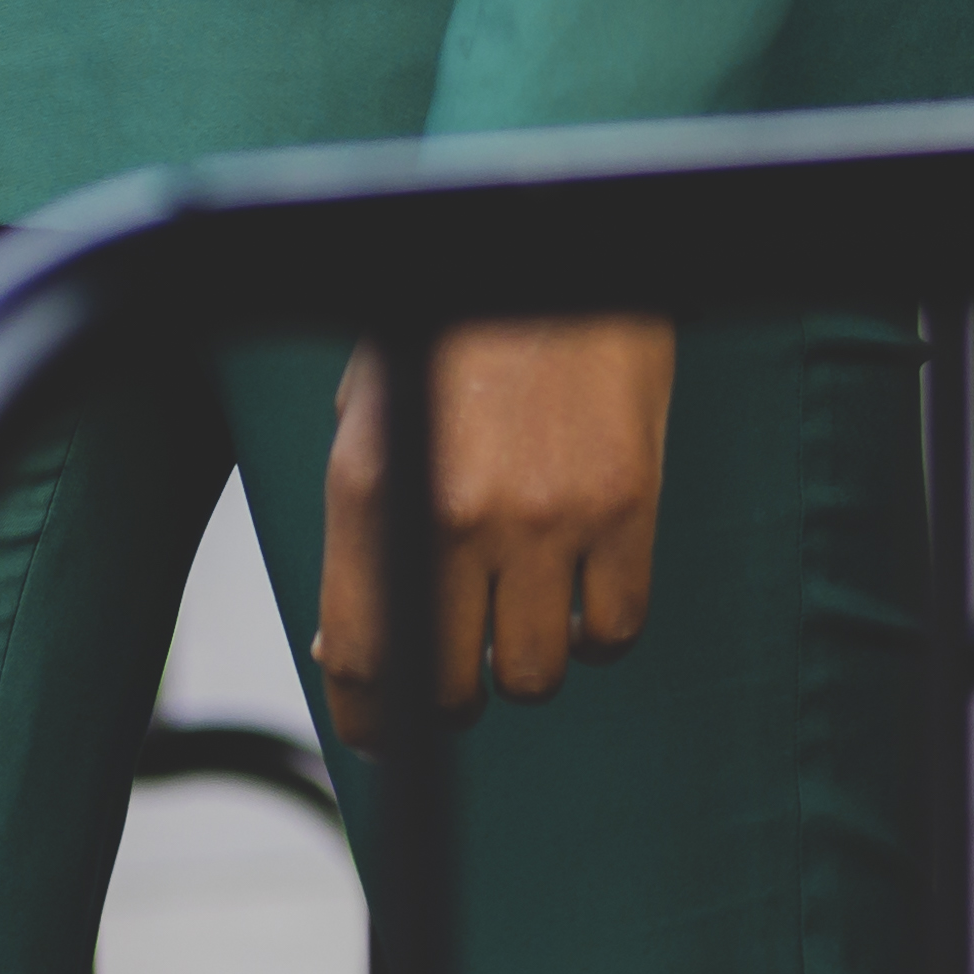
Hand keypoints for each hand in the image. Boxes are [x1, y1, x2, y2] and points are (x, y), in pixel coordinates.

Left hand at [309, 320, 675, 740]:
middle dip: (454, 695)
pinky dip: (601, 631)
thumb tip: (349, 649)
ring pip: (537, 673)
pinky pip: (615, 630)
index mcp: (375, 489)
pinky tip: (589, 587)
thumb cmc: (454, 320)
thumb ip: (362, 531)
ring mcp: (544, 517)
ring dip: (530, 662)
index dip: (373, 720)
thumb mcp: (371, 411)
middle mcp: (452, 517)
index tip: (388, 736)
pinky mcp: (623, 505)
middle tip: (466, 665)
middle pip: (450, 687)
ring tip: (530, 608)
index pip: (363, 658)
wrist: (557, 237)